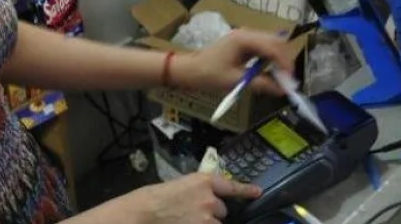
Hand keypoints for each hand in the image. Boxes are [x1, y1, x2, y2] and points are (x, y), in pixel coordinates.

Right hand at [126, 173, 260, 223]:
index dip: (246, 190)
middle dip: (212, 213)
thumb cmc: (153, 198)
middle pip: (222, 209)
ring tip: (186, 220)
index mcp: (202, 181)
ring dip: (206, 223)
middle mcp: (210, 199)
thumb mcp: (178, 186)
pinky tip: (185, 222)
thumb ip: (195, 191)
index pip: (231, 186)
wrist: (144, 213)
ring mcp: (207, 219)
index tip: (257, 192)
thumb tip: (203, 200)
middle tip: (192, 214)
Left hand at [173, 29, 295, 94]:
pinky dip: (271, 58)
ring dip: (278, 59)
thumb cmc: (209, 75)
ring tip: (281, 77)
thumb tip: (282, 91)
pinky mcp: (244, 43)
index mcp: (243, 39)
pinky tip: (270, 71)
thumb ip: (260, 84)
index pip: (273, 47)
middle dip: (284, 60)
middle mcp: (246, 33)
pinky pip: (264, 47)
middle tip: (288, 80)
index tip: (290, 80)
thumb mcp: (235, 82)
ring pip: (272, 43)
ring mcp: (245, 37)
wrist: (190, 70)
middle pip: (275, 41)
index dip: (284, 63)